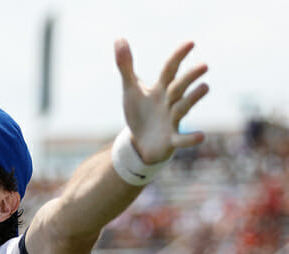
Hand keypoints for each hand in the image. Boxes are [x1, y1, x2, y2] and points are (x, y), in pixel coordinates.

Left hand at [115, 39, 208, 163]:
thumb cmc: (139, 112)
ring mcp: (172, 121)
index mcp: (160, 89)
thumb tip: (119, 38)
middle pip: (179, 88)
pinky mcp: (171, 140)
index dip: (178, 57)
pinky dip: (190, 138)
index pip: (170, 70)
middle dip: (189, 77)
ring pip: (183, 108)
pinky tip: (201, 136)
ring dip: (193, 98)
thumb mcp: (131, 89)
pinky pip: (182, 139)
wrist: (141, 143)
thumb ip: (125, 66)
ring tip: (205, 87)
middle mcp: (170, 103)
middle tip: (204, 65)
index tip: (191, 43)